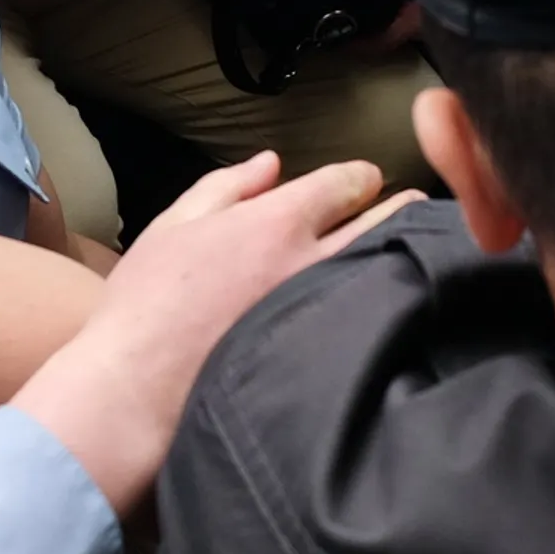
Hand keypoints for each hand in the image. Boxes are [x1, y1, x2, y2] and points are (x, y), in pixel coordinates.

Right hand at [10, 151, 402, 515]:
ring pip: (381, 271)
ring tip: (416, 245)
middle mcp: (313, 264)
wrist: (137, 390)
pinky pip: (367, 318)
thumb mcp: (175, 226)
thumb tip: (272, 163)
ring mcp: (325, 314)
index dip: (360, 176)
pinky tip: (390, 302)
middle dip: (399, 209)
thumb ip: (227, 187)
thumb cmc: (146, 304)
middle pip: (378, 225)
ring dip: (399, 252)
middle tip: (415, 203)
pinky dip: (383, 301)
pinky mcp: (328, 360)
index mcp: (277, 222)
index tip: (370, 178)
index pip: (342, 185)